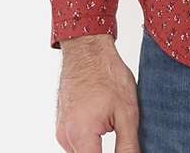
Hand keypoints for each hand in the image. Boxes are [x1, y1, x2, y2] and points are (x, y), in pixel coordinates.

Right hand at [54, 34, 140, 152]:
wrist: (87, 48)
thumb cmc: (107, 73)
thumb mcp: (127, 112)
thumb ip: (128, 146)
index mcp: (81, 135)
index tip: (122, 150)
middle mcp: (66, 136)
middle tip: (118, 131)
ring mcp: (61, 130)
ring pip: (81, 152)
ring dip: (95, 148)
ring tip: (111, 126)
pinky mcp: (62, 123)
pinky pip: (75, 142)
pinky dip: (89, 139)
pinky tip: (102, 122)